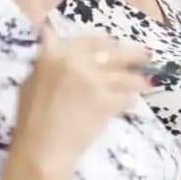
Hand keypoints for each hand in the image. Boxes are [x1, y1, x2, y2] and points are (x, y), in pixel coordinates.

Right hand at [11, 27, 148, 171]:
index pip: (93, 41)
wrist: (41, 148)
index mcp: (55, 52)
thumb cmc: (33, 119)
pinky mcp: (104, 100)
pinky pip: (126, 97)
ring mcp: (91, 80)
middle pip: (115, 53)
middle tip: (147, 57)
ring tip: (147, 82)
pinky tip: (130, 102)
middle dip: (134, 55)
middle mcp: (75, 61)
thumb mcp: (33, 80)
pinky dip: (129, 100)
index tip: (119, 48)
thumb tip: (49, 31)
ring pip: (125, 75)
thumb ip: (48, 56)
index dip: (110, 45)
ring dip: (138, 80)